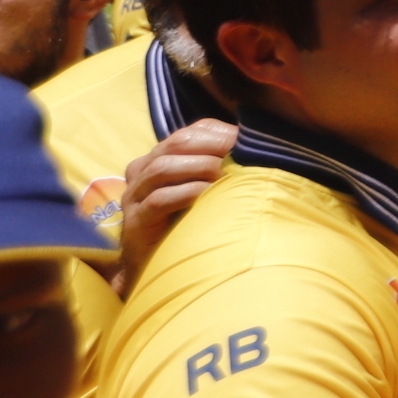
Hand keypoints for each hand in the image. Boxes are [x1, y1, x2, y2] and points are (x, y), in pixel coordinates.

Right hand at [113, 119, 237, 300]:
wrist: (156, 266)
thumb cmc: (189, 221)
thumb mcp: (206, 187)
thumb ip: (222, 166)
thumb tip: (262, 148)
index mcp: (161, 155)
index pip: (191, 132)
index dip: (221, 133)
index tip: (249, 140)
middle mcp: (142, 170)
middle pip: (177, 143)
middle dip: (214, 145)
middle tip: (242, 154)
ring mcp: (135, 195)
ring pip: (164, 167)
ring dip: (201, 167)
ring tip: (229, 174)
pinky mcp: (135, 220)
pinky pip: (159, 199)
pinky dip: (188, 193)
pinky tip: (211, 195)